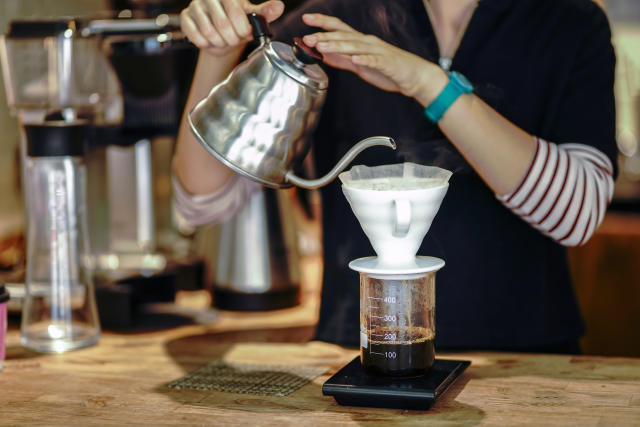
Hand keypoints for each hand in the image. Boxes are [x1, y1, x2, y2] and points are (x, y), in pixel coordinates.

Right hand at [180, 0, 284, 55]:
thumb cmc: (237, 24)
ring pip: (210, 33)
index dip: (242, 29)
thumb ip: (265, 12)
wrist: (221, 35)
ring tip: (223, 40)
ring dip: (220, 43)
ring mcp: (195, 6)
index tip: (244, 33)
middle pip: (223, 25)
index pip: (236, 13)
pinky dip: (206, 44)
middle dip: (232, 39)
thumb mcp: (252, 17)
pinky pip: (196, 36)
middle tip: (233, 39)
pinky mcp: (185, 18)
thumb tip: (279, 6)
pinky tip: (210, 40)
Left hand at [301, 13, 446, 105]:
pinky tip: (355, 59)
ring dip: (338, 46)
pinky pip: (375, 60)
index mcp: (360, 41)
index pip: (338, 28)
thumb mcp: (359, 65)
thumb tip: (322, 56)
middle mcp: (368, 43)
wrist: (413, 76)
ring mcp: (378, 52)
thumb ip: (342, 60)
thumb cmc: (387, 70)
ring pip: (355, 47)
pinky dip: (365, 59)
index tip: (306, 19)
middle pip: (343, 37)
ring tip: (322, 47)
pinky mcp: (387, 63)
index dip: (323, 22)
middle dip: (324, 37)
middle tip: (307, 38)